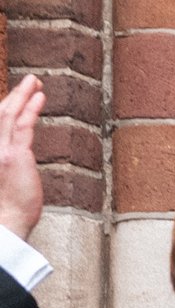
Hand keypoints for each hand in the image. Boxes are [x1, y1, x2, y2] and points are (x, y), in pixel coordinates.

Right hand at [0, 73, 46, 240]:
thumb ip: (9, 162)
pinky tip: (39, 96)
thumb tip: (16, 159)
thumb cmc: (5, 212)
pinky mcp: (13, 155)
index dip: (3, 109)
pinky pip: (23, 125)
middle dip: (12, 95)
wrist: (4, 226)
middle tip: (27, 81)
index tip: (15, 99)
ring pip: (8, 114)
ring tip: (34, 81)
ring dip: (21, 95)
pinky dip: (30, 108)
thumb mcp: (5, 182)